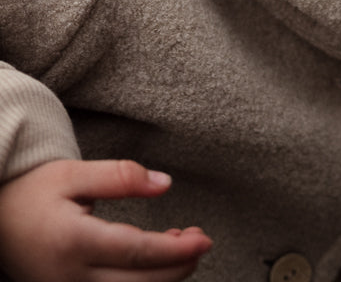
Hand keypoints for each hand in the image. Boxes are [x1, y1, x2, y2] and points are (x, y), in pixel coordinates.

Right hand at [0, 158, 211, 281]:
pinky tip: (155, 258)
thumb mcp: (74, 173)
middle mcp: (71, 277)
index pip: (135, 252)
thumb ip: (121, 177)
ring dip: (163, 276)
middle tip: (201, 240)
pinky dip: (142, 281)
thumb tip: (165, 184)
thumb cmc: (33, 190)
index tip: (203, 239)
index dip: (174, 250)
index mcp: (73, 242)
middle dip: (178, 267)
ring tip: (182, 244)